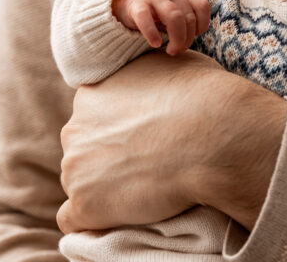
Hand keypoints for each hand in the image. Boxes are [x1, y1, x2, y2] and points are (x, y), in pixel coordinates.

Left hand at [57, 51, 285, 233]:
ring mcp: (75, 169)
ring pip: (80, 183)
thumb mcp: (173, 66)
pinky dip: (94, 219)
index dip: (118, 132)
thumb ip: (149, 74)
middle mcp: (74, 129)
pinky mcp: (85, 205)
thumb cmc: (204, 97)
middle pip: (83, 150)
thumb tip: (158, 79)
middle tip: (146, 165)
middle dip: (108, 158)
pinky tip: (118, 216)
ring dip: (104, 188)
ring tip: (143, 190)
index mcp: (92, 95)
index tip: (143, 140)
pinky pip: (74, 220)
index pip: (92, 118)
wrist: (213, 136)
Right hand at [112, 0, 209, 54]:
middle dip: (187, 38)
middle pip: (188, 17)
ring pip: (173, 16)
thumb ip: (187, 21)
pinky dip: (152, 33)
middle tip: (179, 49)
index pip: (202, 5)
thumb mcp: (177, 10)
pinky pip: (146, 19)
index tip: (195, 34)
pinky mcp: (137, 6)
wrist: (128, 1)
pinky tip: (155, 43)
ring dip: (177, 38)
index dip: (203, 24)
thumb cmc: (159, 12)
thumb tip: (190, 41)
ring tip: (171, 51)